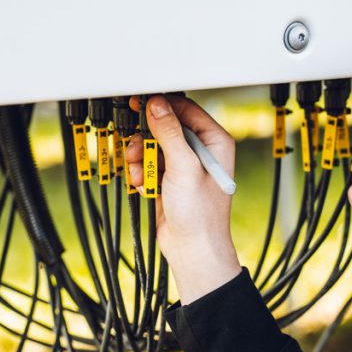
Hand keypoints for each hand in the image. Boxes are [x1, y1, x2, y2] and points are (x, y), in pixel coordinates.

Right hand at [125, 95, 242, 303]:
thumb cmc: (200, 214)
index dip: (162, 105)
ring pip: (152, 146)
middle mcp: (200, 150)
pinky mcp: (168, 179)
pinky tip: (144, 186)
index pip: (186, 109)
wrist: (190, 249)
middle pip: (164, 127)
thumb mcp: (184, 167)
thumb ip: (169, 133)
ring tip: (141, 173)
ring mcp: (183, 165)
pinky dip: (141, 173)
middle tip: (137, 148)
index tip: (140, 102)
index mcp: (214, 141)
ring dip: (141, 158)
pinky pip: (147, 164)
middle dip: (147, 139)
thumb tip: (157, 105)